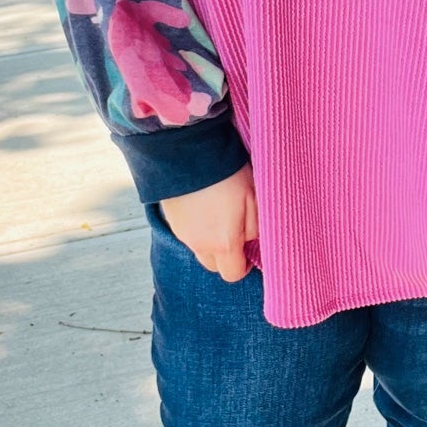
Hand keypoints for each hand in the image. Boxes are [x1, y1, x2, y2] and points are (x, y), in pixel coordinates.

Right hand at [158, 162, 258, 281]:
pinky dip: (196, 226)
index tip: (248, 249)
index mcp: (223, 244)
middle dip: (225, 255)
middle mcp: (199, 244)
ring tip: (219, 213)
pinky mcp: (170, 218)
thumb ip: (256, 228)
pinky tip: (204, 204)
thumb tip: (252, 241)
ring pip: (199, 248)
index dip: (243, 265)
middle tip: (235, 230)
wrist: (188, 152)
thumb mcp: (253, 199)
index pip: (232, 275)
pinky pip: (187, 233)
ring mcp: (181, 232)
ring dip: (210, 240)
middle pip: (213, 265)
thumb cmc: (227, 174)